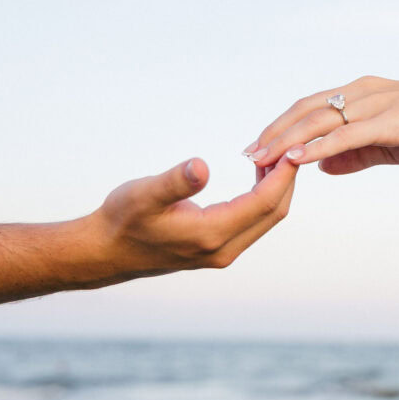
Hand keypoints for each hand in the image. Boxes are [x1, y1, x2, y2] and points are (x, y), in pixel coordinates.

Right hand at [94, 156, 297, 279]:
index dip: (282, 175)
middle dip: (286, 180)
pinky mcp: (216, 249)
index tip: (292, 148)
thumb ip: (176, 181)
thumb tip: (201, 166)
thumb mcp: (144, 194)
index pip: (264, 203)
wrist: (105, 251)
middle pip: (273, 213)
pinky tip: (256, 174)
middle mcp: (223, 250)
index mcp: (212, 235)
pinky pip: (252, 222)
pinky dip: (261, 197)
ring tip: (275, 156)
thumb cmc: (121, 219)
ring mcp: (221, 252)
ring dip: (275, 189)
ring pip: (264, 219)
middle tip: (290, 147)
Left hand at [246, 76, 398, 174]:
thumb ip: (353, 154)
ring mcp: (375, 105)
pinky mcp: (389, 122)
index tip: (258, 146)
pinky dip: (318, 147)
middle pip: (305, 110)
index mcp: (361, 93)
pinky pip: (345, 136)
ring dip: (286, 141)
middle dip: (273, 132)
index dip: (281, 126)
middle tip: (247, 155)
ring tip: (261, 159)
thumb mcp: (388, 143)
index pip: (310, 107)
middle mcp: (362, 92)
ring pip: (319, 121)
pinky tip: (296, 159)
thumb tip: (320, 167)